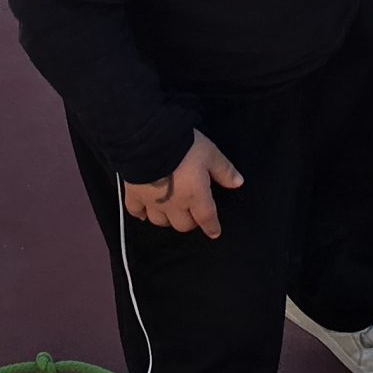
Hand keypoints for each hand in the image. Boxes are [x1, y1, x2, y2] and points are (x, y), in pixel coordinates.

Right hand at [122, 134, 243, 237]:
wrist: (149, 140)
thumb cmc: (183, 146)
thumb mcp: (210, 153)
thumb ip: (224, 170)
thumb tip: (238, 183)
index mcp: (195, 196)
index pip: (206, 218)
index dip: (212, 227)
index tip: (214, 232)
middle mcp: (175, 204)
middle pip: (183, 225)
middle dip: (190, 222)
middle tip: (192, 213)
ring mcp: (152, 202)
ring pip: (160, 222)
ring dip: (167, 219)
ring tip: (170, 211)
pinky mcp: (134, 194)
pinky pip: (135, 211)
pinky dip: (140, 214)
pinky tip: (143, 213)